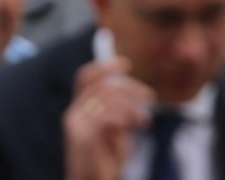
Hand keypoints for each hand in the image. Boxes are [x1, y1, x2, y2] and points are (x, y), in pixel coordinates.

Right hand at [64, 58, 154, 179]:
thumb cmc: (106, 159)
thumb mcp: (115, 128)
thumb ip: (116, 108)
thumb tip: (129, 89)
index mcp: (79, 109)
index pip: (85, 77)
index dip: (105, 65)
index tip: (127, 64)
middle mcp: (73, 113)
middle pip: (103, 84)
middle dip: (131, 87)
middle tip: (151, 97)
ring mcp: (75, 124)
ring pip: (107, 97)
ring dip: (133, 106)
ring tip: (146, 120)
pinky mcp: (81, 137)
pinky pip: (107, 115)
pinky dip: (127, 116)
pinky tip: (138, 125)